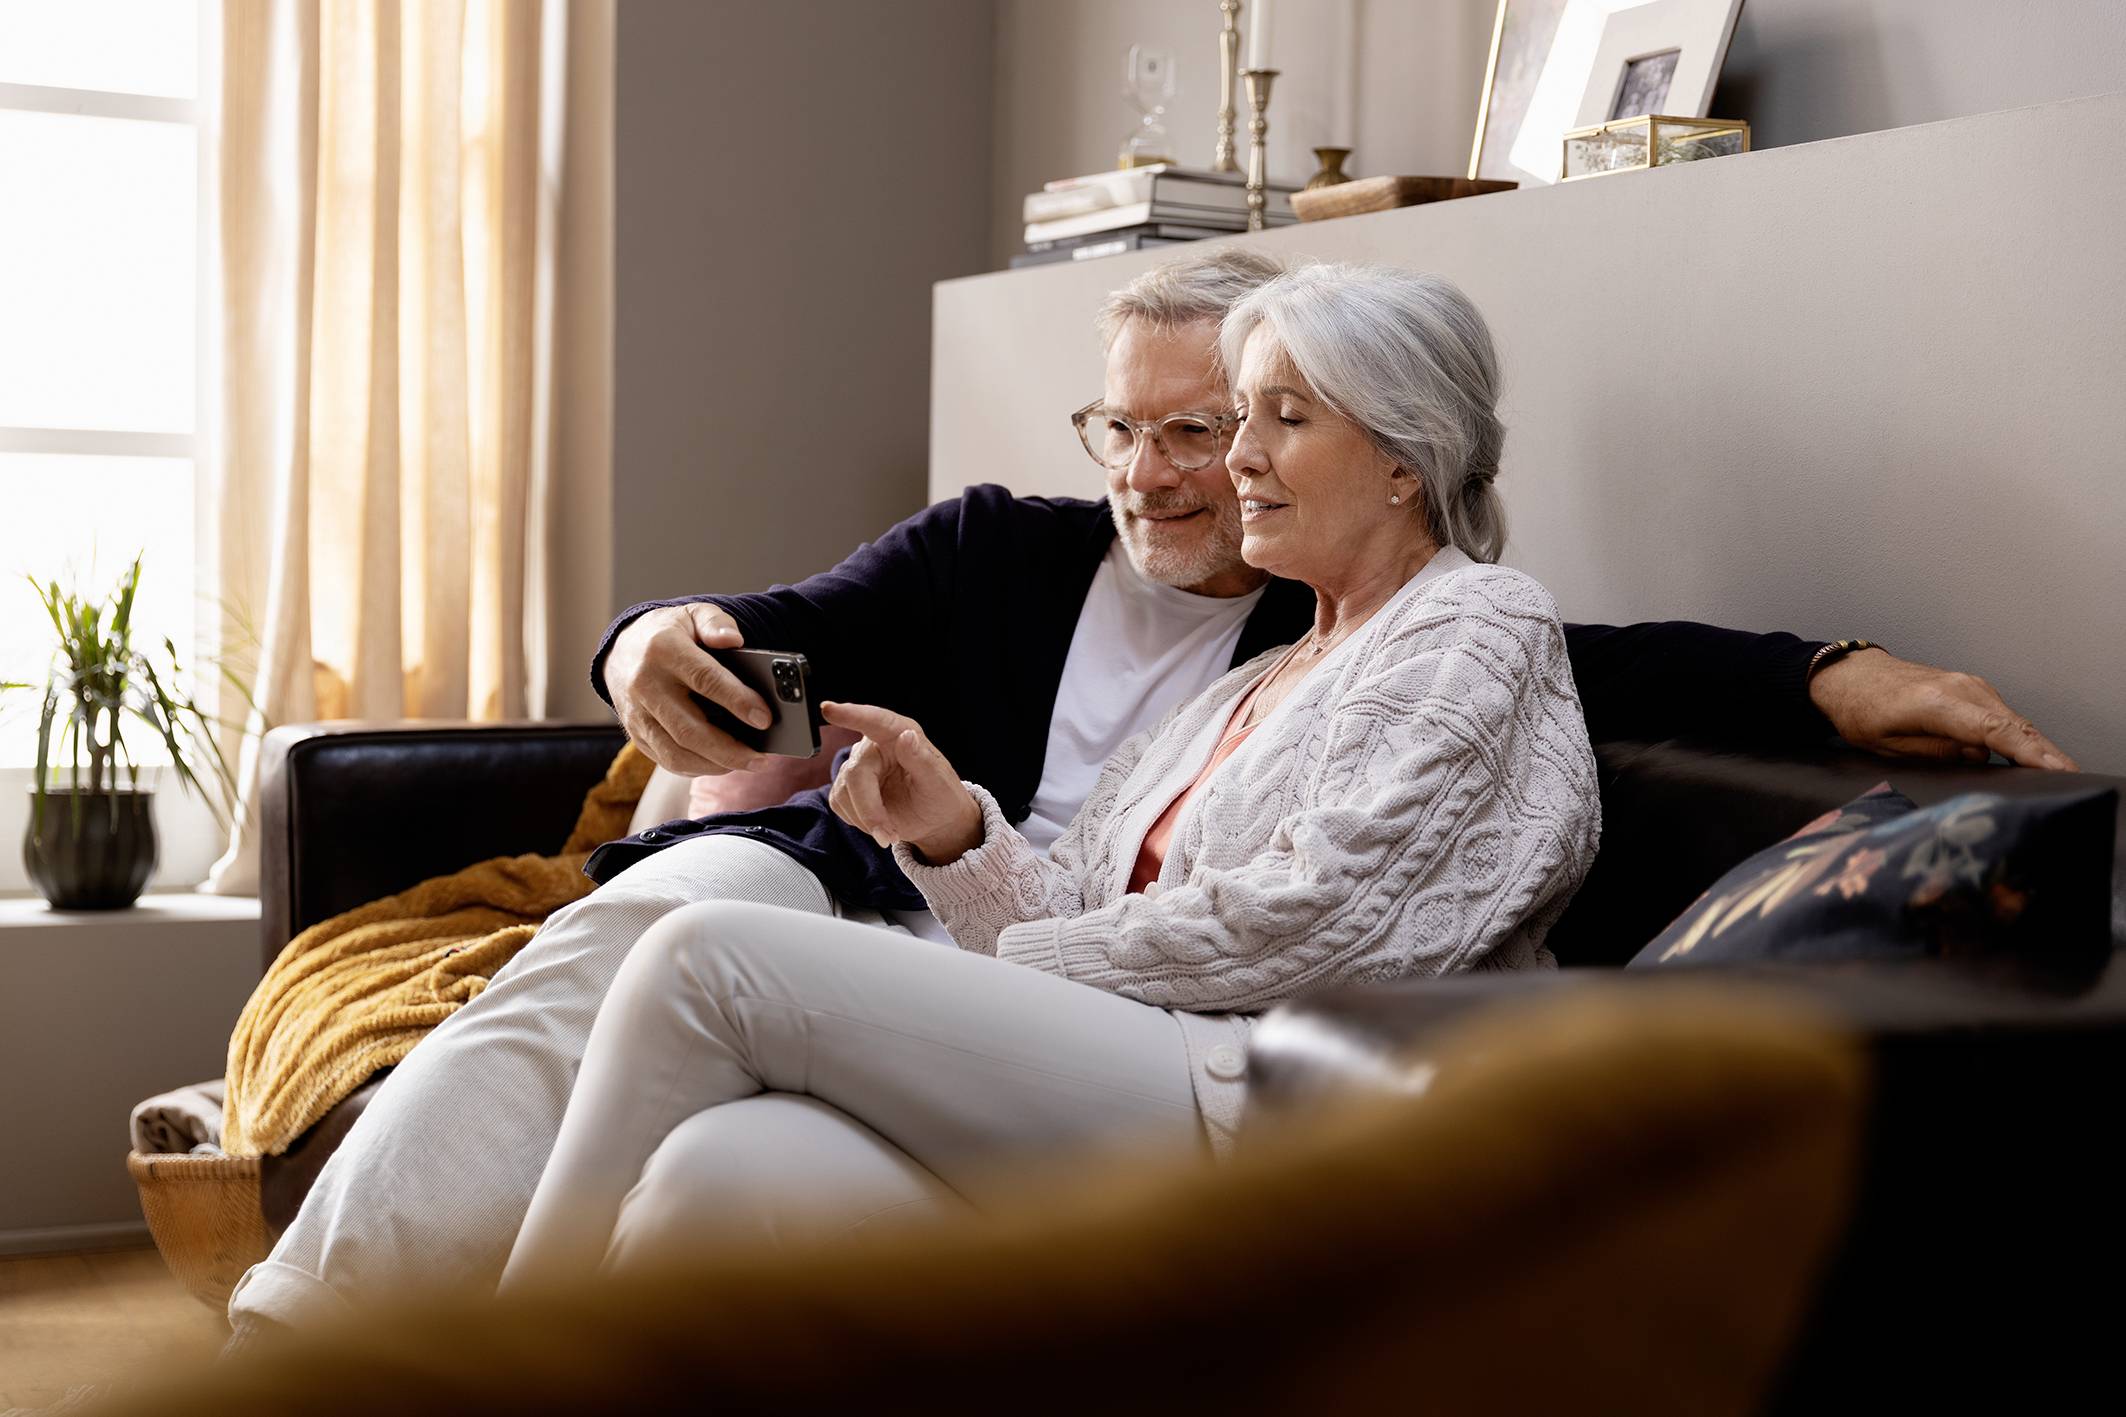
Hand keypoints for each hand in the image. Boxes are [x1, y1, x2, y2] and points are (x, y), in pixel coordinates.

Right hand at [603, 604, 774, 775]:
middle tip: (762, 760)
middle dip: (730, 750)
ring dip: (715, 765)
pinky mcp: (635, 734)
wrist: (622, 650)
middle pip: (689, 729)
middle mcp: (645, 685)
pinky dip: (698, 768)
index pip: (704, 679)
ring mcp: (636, 714)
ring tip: (748, 763)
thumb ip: (715, 623)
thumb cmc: (669, 633)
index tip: (765, 718)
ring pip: (676, 753)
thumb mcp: (692, 615)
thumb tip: (734, 640)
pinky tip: (723, 764)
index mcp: (663, 650)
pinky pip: (667, 760)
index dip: (737, 701)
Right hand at [821, 702, 982, 863]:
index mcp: (900, 733)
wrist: (934, 820)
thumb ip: (922, 759)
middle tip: (888, 835)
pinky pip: (839, 803)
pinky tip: (878, 822)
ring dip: (867, 819)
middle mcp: (875, 745)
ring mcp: (858, 765)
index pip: (874, 720)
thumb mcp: (939, 782)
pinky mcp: (846, 787)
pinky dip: (859, 820)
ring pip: (845, 792)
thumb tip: (906, 737)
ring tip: (891, 830)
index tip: (829, 709)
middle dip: (870, 810)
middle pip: (856, 774)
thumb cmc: (941, 796)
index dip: (851, 714)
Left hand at [1810, 648, 2076, 770]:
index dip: (2028, 752)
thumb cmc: (1861, 711)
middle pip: (2015, 725)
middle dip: (2044, 753)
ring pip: (2012, 721)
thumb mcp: (1886, 744)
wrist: (1851, 676)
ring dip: (2032, 746)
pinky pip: (2002, 716)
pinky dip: (2017, 736)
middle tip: (2070, 780)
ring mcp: (1970, 686)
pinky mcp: (1972, 690)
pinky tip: (2029, 758)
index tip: (2056, 768)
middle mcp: (1961, 689)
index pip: (1994, 730)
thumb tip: (1975, 757)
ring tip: (2053, 774)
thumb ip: (1933, 752)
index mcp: (1937, 704)